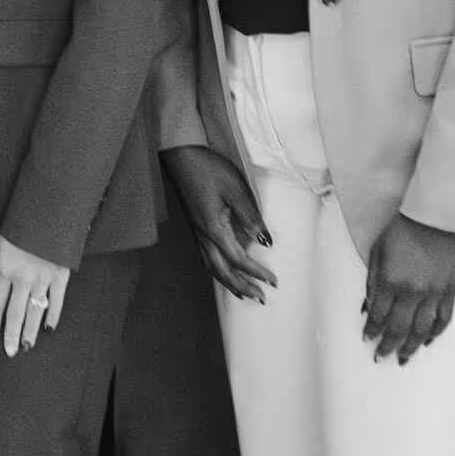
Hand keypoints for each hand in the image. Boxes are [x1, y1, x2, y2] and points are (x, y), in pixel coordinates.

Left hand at [0, 237, 74, 355]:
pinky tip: (48, 329)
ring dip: (30, 331)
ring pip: (35, 311)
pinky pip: (57, 301)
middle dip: (12, 334)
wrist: (48, 212)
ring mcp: (43, 278)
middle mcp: (23, 277)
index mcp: (5, 269)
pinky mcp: (61, 276)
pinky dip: (53, 316)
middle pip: (15, 313)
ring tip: (27, 346)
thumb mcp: (1, 246)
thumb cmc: (21, 228)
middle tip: (11, 352)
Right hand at [165, 145, 273, 304]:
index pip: (238, 260)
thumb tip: (264, 240)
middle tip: (261, 297)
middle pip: (223, 272)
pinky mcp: (196, 228)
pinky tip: (223, 271)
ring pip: (212, 268)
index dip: (256, 272)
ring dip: (229, 283)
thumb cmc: (208, 169)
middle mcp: (204, 236)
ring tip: (244, 293)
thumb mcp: (235, 189)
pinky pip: (206, 258)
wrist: (182, 158)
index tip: (272, 281)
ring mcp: (198, 233)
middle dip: (242, 287)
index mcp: (214, 229)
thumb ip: (250, 216)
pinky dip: (217, 271)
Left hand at [362, 213, 454, 362]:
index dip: (372, 330)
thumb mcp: (377, 252)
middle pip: (398, 328)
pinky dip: (435, 333)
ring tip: (403, 358)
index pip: (378, 316)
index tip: (367, 338)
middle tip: (381, 356)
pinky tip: (426, 341)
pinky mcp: (450, 290)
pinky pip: (443, 319)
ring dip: (411, 347)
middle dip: (388, 345)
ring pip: (421, 330)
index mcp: (390, 281)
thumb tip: (367, 307)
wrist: (435, 215)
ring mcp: (433, 293)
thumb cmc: (402, 229)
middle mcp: (411, 292)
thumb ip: (372, 282)